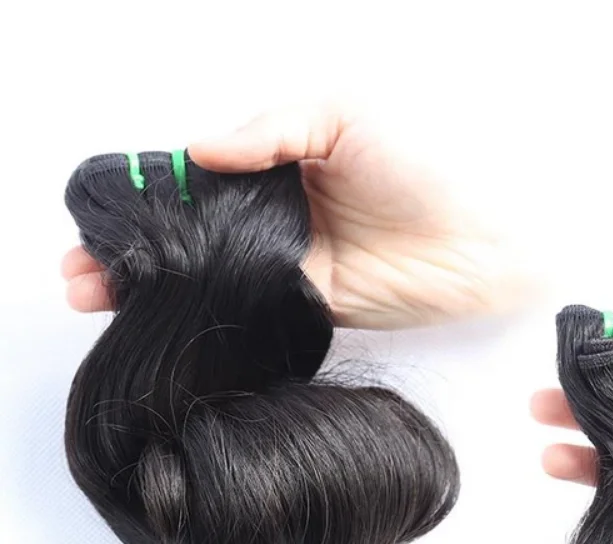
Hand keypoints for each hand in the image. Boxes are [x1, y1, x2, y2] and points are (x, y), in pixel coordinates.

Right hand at [61, 104, 531, 328]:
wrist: (485, 234)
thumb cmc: (427, 159)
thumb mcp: (341, 112)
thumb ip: (267, 130)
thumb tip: (201, 151)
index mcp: (280, 156)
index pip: (197, 176)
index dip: (147, 197)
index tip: (102, 218)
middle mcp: (281, 210)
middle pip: (191, 231)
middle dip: (135, 251)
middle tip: (82, 272)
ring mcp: (293, 260)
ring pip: (210, 273)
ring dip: (157, 287)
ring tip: (99, 298)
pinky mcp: (313, 303)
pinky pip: (252, 305)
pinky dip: (210, 312)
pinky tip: (169, 317)